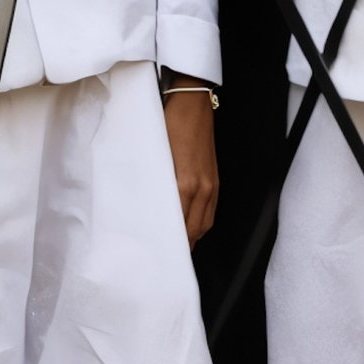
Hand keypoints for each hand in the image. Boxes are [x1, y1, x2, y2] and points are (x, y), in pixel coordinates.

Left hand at [162, 79, 219, 245]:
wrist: (191, 104)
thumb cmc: (169, 126)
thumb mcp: (155, 157)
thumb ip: (154, 185)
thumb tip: (148, 209)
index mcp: (184, 184)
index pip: (179, 227)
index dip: (171, 245)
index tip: (160, 256)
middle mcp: (202, 188)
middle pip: (195, 230)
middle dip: (183, 247)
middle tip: (166, 259)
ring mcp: (211, 184)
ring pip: (205, 223)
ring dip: (193, 237)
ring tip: (178, 247)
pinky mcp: (215, 178)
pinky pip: (211, 210)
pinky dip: (202, 222)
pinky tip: (191, 226)